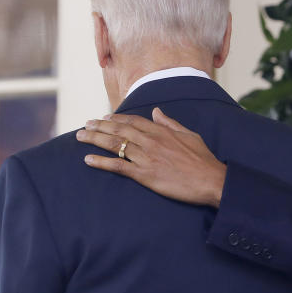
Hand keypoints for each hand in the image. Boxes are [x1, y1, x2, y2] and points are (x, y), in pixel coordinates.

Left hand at [75, 108, 226, 206]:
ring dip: (95, 139)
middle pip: (119, 130)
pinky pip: (118, 166)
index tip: (104, 118)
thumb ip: (170, 123)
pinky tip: (88, 160)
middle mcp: (151, 141)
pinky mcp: (145, 175)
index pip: (133, 120)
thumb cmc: (203, 160)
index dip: (116, 118)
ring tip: (80, 137)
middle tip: (85, 125)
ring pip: (115, 145)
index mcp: (161, 131)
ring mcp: (147, 157)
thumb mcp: (189, 135)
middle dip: (99, 126)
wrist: (211, 180)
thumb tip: (156, 112)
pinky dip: (101, 162)